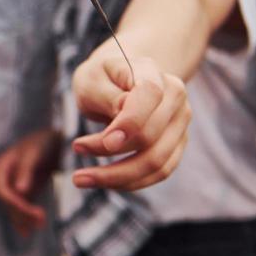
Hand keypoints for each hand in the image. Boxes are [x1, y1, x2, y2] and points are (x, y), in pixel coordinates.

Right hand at [0, 128, 60, 238]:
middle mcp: (6, 177)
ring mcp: (15, 184)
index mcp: (3, 166)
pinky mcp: (27, 190)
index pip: (1, 189)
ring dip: (24, 218)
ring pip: (14, 206)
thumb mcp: (34, 152)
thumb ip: (26, 170)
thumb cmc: (44, 141)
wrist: (57, 138)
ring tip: (39, 226)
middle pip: (8, 200)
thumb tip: (20, 191)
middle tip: (40, 221)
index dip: (13, 203)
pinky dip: (26, 217)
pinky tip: (31, 230)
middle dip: (21, 212)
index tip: (31, 211)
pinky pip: (23, 206)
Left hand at [71, 54, 188, 190]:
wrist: (122, 79)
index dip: (129, 122)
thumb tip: (123, 121)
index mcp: (153, 73)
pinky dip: (130, 182)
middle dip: (108, 154)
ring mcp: (180, 123)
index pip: (150, 95)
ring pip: (157, 162)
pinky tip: (103, 180)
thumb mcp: (92, 79)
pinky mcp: (177, 145)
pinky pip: (160, 172)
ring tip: (81, 178)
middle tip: (75, 150)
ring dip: (117, 177)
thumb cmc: (101, 79)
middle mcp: (176, 98)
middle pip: (150, 137)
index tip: (100, 142)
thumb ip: (108, 97)